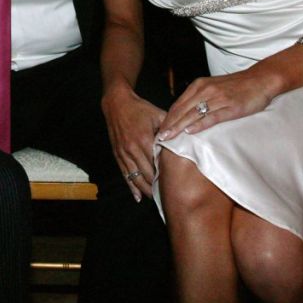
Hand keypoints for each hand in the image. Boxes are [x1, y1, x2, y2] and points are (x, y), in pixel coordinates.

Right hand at [101, 85, 165, 201]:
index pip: (158, 164)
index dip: (167, 175)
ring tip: (156, 198)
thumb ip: (171, 128)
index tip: (176, 184)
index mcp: (145, 139)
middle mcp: (133, 149)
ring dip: (146, 190)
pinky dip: (131, 187)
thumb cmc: (140, 109)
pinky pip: (125, 174)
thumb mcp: (158, 115)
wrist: (116, 103)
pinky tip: (138, 197)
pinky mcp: (117, 155)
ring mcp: (124, 153)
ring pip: (136, 178)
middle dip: (158, 185)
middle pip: (148, 174)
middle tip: (170, 195)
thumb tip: (185, 140)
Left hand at [157, 71, 270, 140]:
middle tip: (159, 138)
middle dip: (169, 125)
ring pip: (193, 114)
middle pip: (182, 110)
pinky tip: (190, 132)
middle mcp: (205, 90)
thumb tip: (184, 114)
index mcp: (199, 85)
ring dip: (179, 126)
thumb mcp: (213, 88)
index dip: (167, 118)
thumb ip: (199, 98)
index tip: (159, 130)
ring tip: (168, 138)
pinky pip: (212, 116)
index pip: (178, 104)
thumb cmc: (236, 86)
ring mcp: (218, 98)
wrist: (260, 79)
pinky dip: (199, 124)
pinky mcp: (230, 106)